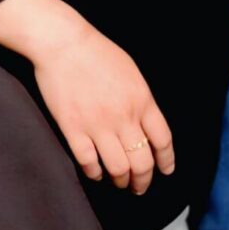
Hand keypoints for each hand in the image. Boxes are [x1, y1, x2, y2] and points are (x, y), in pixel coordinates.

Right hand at [29, 17, 175, 194]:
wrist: (62, 42)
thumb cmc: (96, 52)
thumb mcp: (131, 71)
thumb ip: (141, 99)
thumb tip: (146, 125)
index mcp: (142, 100)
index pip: (163, 140)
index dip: (166, 161)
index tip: (165, 171)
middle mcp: (124, 116)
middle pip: (142, 162)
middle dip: (143, 181)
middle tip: (138, 187)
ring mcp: (98, 124)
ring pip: (118, 168)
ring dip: (120, 180)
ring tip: (118, 182)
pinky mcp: (73, 129)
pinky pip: (89, 162)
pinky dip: (95, 173)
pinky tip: (96, 172)